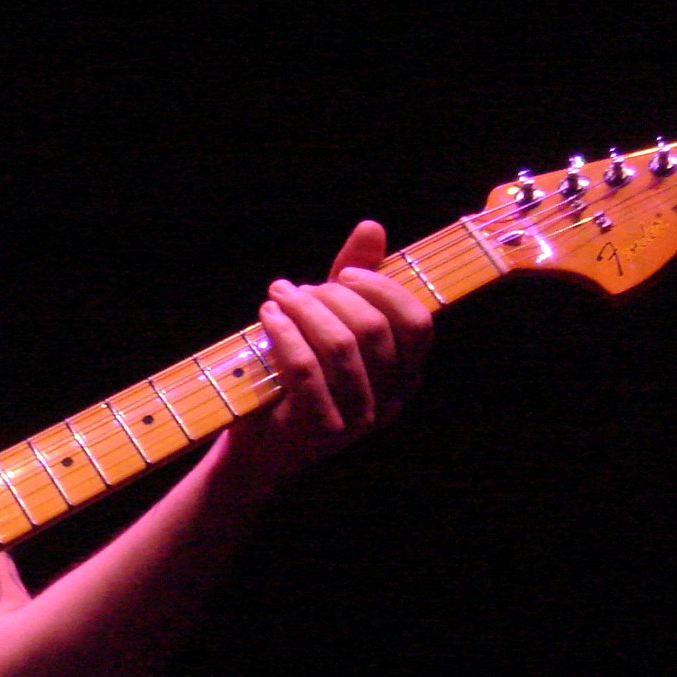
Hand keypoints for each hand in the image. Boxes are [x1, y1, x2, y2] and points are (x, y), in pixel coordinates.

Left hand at [224, 220, 432, 486]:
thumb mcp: (327, 326)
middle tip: (296, 289)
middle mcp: (392, 402)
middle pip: (374, 329)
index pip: (418, 323)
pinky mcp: (320, 429)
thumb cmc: (295, 380)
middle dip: (331, 296)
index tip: (342, 274)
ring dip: (303, 310)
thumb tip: (372, 226)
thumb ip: (354, 280)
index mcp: (406, 377)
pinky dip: (284, 333)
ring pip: (340, 346)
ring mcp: (358, 420)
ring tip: (277, 297)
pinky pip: (306, 368)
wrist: (258, 450)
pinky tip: (267, 317)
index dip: (382, 289)